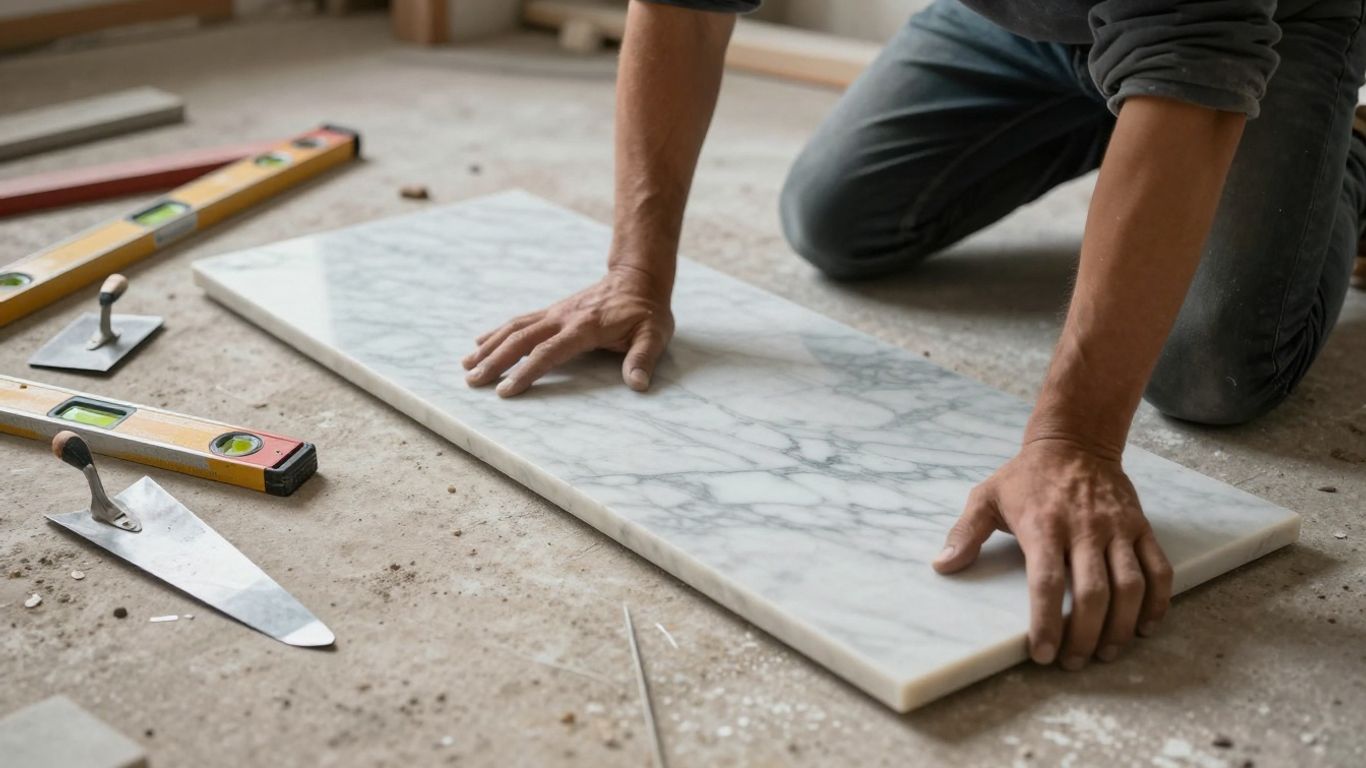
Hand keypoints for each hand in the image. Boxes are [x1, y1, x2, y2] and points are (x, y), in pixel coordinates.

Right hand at [462, 267, 674, 396]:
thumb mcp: (654, 334)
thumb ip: (643, 358)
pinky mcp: (552, 311)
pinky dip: (497, 333)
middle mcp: (563, 318)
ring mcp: (554, 312)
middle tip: (472, 381)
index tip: (505, 390)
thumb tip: (638, 384)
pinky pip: (519, 321)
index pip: (549, 352)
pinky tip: (481, 344)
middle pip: (521, 339)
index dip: (526, 372)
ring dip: (489, 347)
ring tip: (467, 366)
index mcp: (584, 327)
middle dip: (495, 361)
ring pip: (514, 328)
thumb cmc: (646, 312)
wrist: (637, 279)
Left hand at [932, 438, 1172, 669]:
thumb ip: (965, 533)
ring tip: (1107, 652)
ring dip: (1121, 626)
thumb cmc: (1026, 476)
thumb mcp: (986, 496)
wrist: (1075, 441)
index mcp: (1043, 526)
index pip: (1046, 582)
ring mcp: (1117, 528)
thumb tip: (942, 565)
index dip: (1046, 622)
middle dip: (1084, 635)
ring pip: (1130, 586)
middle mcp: (1083, 529)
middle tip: (1073, 662)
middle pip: (1092, 592)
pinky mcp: (1141, 526)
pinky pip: (1158, 568)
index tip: (1043, 654)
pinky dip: (1158, 602)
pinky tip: (1145, 626)